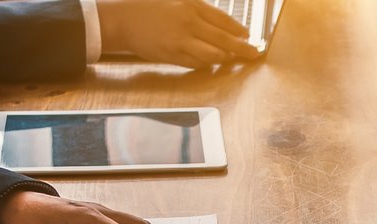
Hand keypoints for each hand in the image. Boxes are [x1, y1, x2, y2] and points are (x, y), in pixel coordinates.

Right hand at [97, 0, 259, 67]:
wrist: (123, 20)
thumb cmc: (148, 8)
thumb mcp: (176, 0)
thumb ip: (198, 10)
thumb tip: (222, 24)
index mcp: (191, 6)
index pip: (223, 20)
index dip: (238, 30)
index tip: (248, 36)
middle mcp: (188, 23)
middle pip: (223, 40)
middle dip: (242, 48)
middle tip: (254, 54)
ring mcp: (180, 41)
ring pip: (212, 55)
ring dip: (225, 58)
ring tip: (232, 59)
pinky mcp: (172, 55)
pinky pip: (196, 63)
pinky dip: (206, 64)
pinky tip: (211, 62)